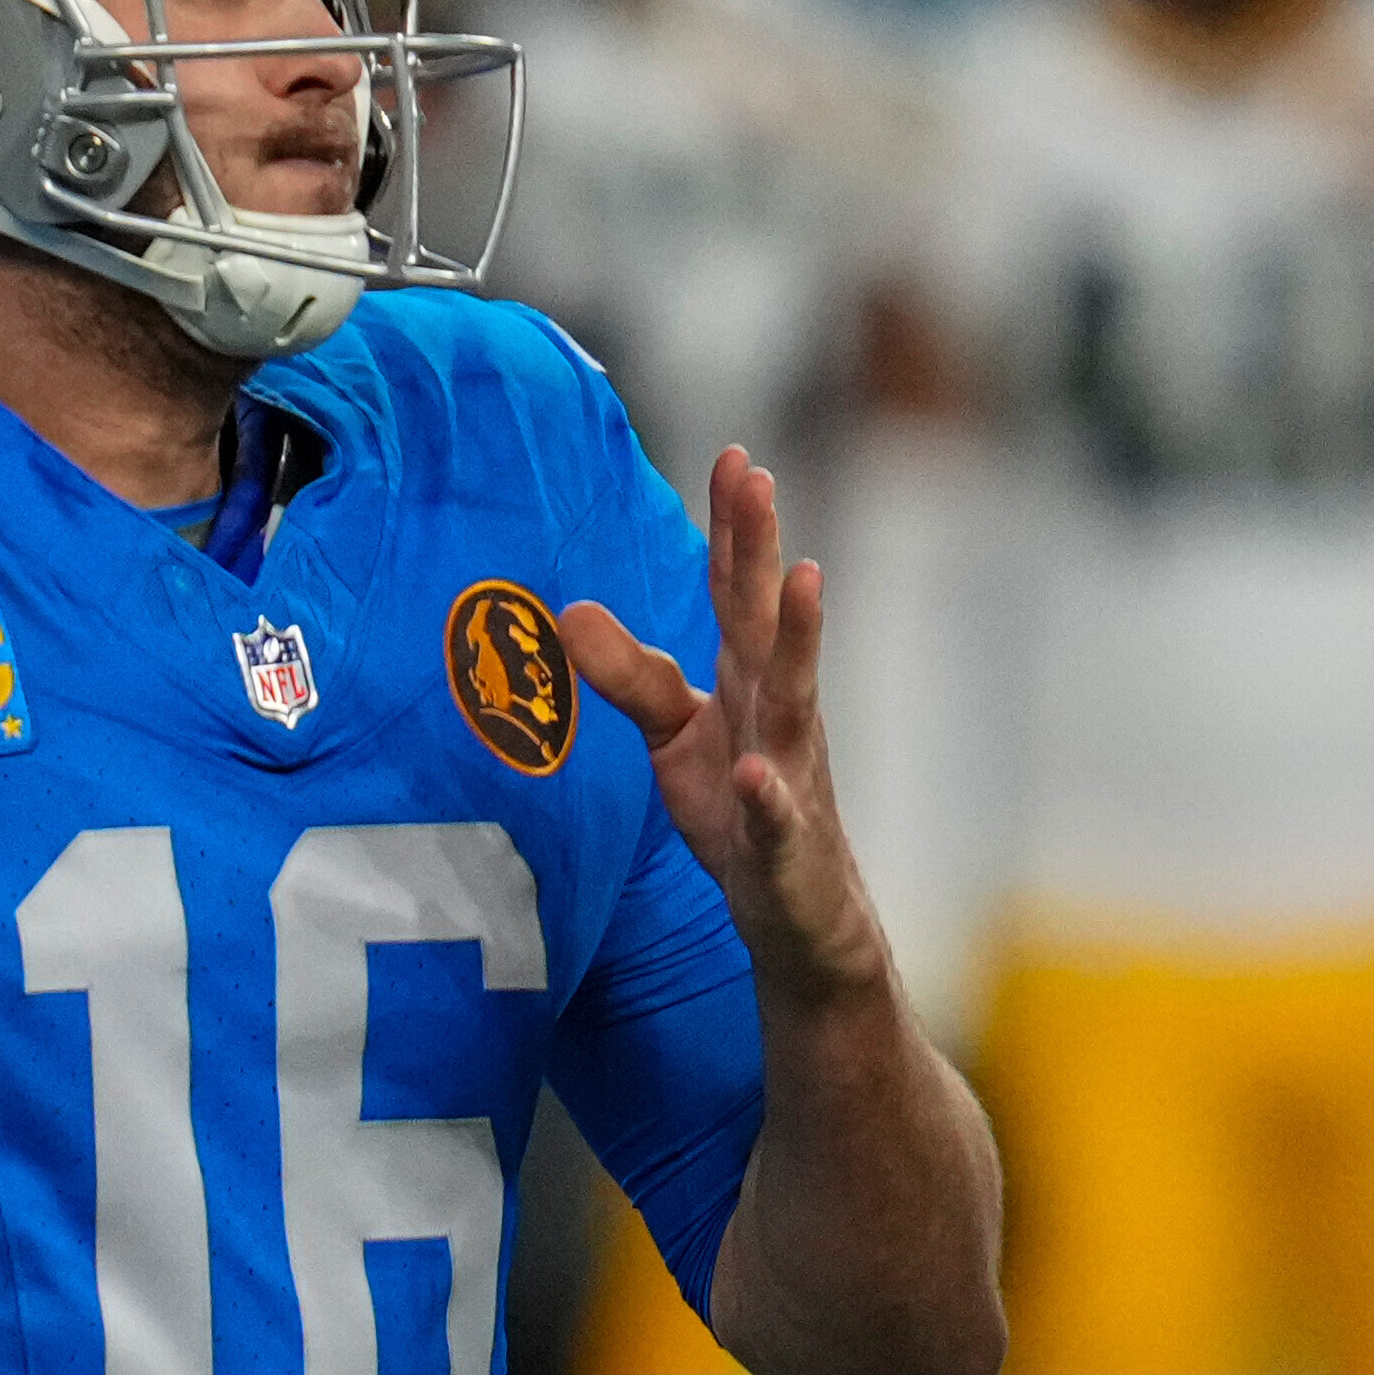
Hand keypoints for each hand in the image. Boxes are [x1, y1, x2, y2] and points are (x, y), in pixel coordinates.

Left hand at [567, 445, 900, 1006]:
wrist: (802, 919)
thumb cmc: (739, 811)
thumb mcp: (673, 737)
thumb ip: (630, 675)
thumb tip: (569, 612)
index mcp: (750, 684)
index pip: (737, 595)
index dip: (734, 528)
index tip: (734, 455)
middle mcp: (779, 716)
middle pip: (766, 624)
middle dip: (763, 551)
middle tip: (760, 478)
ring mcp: (790, 779)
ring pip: (796, 701)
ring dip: (801, 641)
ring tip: (804, 580)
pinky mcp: (785, 850)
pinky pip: (775, 820)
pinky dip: (767, 798)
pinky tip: (755, 773)